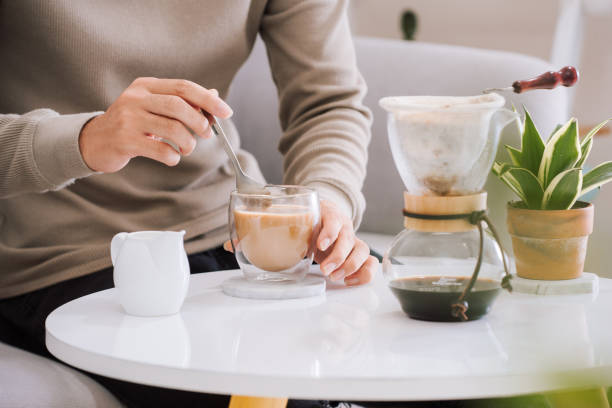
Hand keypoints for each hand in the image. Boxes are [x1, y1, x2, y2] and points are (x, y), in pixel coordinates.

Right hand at [79, 77, 232, 172]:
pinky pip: (159, 149)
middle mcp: (135, 98)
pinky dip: (173, 157)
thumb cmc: (131, 125)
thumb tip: (214, 97)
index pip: (184, 87)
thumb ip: (182, 102)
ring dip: (188, 142)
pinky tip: (172, 157)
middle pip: (178, 105)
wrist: (94, 141)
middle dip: (200, 122)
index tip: (227, 112)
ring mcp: (128, 118)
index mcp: (146, 86)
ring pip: (172, 128)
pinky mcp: (124, 140)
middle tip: (206, 134)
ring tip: (186, 149)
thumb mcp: (154, 108)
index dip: (208, 100)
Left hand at [222, 199, 377, 285]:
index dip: (329, 232)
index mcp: (325, 214)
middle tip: (324, 270)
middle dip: (338, 257)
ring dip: (350, 266)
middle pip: (350, 239)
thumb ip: (261, 232)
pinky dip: (365, 273)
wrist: (324, 213)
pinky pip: (370, 264)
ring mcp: (352, 240)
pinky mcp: (356, 254)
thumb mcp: (286, 220)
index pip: (333, 219)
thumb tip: (232, 245)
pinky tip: (351, 282)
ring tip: (335, 278)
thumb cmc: (303, 220)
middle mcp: (343, 226)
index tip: (318, 244)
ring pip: (362, 251)